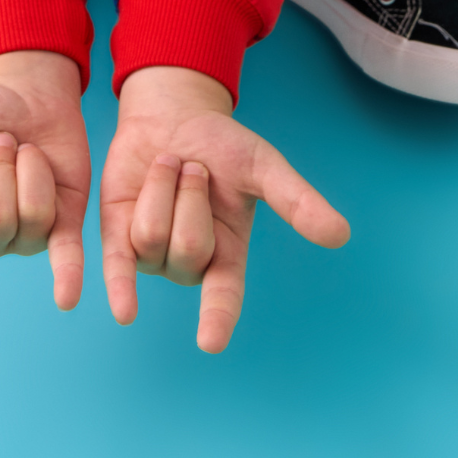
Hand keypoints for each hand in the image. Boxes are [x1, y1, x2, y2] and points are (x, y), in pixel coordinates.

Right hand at [0, 49, 88, 330]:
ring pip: (35, 215)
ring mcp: (28, 234)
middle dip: (0, 168)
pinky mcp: (65, 224)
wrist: (26, 94)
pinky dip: (67, 276)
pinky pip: (67, 254)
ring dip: (31, 167)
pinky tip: (66, 299)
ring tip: (23, 149)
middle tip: (1, 140)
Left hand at [100, 65, 348, 351]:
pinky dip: (120, 289)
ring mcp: (151, 254)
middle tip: (194, 166)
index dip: (217, 320)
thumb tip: (341, 234)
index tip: (210, 342)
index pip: (223, 297)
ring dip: (162, 184)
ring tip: (171, 166)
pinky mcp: (117, 239)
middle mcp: (189, 263)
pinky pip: (116, 266)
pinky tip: (125, 313)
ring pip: (150, 234)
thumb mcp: (263, 168)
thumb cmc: (224, 146)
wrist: (174, 115)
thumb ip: (296, 201)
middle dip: (190, 192)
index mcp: (227, 255)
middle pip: (186, 246)